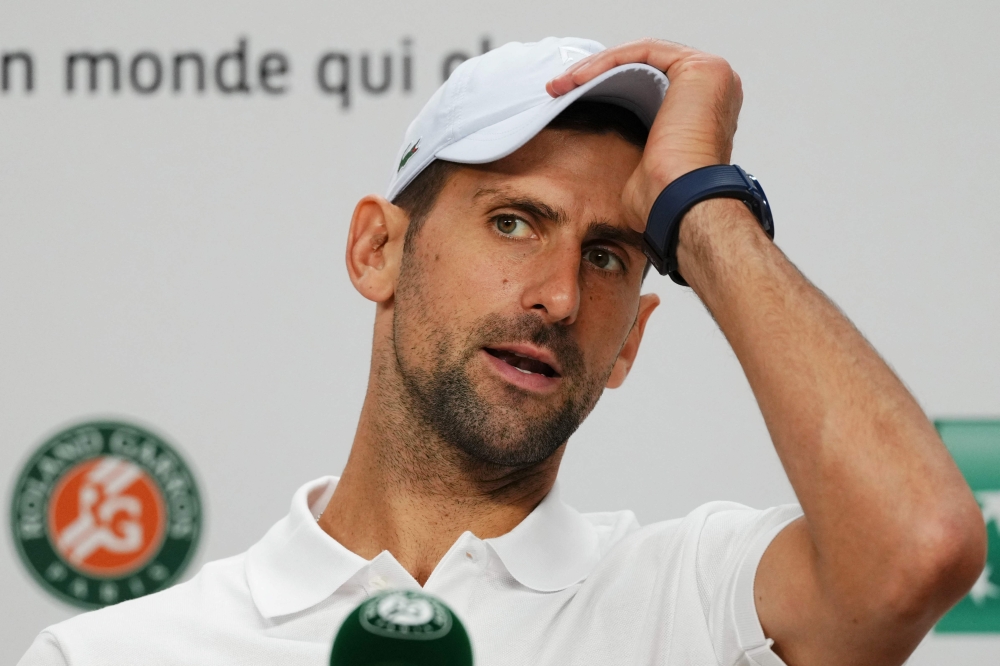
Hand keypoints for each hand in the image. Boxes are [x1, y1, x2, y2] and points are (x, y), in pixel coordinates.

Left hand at [547, 39, 742, 231]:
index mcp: (702, 111)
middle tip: (557, 89)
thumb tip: (600, 161)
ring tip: (559, 86)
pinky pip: (642, 52)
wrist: (679, 206)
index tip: (568, 100)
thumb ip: (630, 152)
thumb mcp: (639, 172)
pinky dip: (607, 62)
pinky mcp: (698, 67)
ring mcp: (710, 75)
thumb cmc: (664, 200)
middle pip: (642, 67)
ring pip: (639, 57)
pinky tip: (577, 79)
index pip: (647, 84)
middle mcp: (712, 89)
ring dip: (594, 67)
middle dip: (593, 75)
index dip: (605, 87)